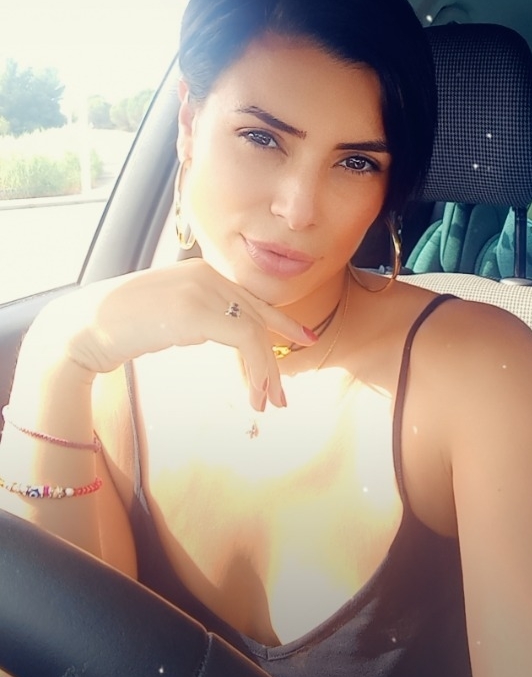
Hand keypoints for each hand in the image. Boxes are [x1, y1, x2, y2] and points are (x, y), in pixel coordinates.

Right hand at [22, 260, 312, 409]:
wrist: (85, 326)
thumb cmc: (117, 327)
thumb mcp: (166, 314)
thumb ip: (195, 316)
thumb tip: (215, 332)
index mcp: (200, 272)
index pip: (250, 297)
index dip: (280, 321)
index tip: (302, 341)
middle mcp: (206, 275)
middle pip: (257, 315)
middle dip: (275, 356)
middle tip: (282, 395)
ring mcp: (202, 289)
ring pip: (255, 330)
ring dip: (265, 371)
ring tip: (267, 404)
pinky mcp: (198, 310)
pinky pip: (244, 338)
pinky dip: (255, 368)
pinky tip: (252, 394)